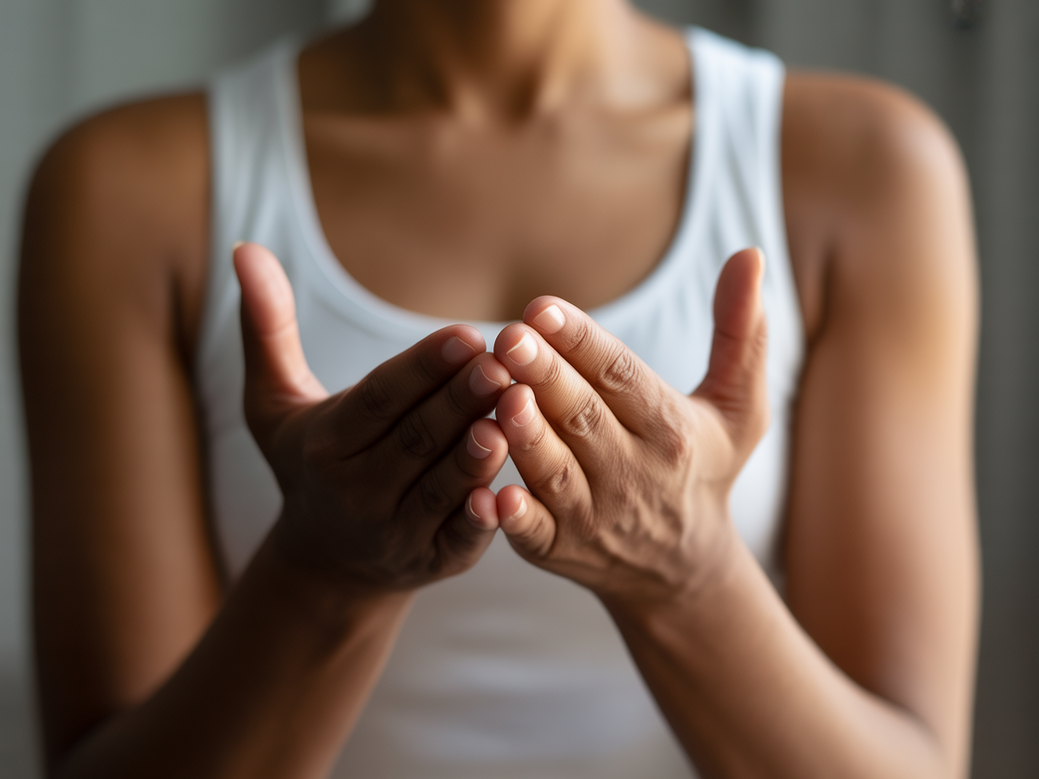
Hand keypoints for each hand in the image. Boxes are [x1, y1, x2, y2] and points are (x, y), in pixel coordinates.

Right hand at [234, 243, 510, 591]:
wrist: (326, 560)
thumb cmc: (308, 461)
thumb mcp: (274, 400)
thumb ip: (266, 327)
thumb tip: (243, 248)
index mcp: (324, 446)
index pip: (377, 401)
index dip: (420, 369)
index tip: (464, 334)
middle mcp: (356, 492)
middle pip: (416, 439)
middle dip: (461, 399)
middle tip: (505, 360)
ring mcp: (395, 532)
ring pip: (442, 487)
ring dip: (479, 452)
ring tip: (515, 410)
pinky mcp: (432, 563)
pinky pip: (459, 540)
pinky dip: (483, 520)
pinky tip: (510, 492)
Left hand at [481, 248, 768, 606]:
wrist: (682, 571)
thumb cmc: (701, 469)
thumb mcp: (738, 407)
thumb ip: (740, 333)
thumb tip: (751, 253)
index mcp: (671, 430)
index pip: (622, 377)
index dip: (582, 341)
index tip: (542, 307)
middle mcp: (634, 474)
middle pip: (584, 418)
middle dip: (547, 377)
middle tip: (509, 337)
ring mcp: (594, 516)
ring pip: (555, 471)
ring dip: (528, 437)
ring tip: (501, 396)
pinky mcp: (560, 550)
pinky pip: (533, 535)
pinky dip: (510, 518)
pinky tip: (487, 495)